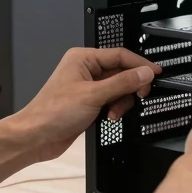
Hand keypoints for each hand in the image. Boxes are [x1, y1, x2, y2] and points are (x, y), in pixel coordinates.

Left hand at [15, 48, 161, 161]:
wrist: (35, 137)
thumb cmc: (52, 113)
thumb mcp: (93, 96)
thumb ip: (122, 83)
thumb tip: (144, 74)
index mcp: (83, 59)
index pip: (120, 55)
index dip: (140, 64)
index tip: (155, 73)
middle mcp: (86, 70)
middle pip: (122, 72)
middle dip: (130, 87)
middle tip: (140, 95)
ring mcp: (88, 87)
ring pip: (119, 88)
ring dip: (122, 101)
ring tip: (114, 112)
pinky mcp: (89, 102)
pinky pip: (112, 100)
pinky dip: (114, 109)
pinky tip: (109, 117)